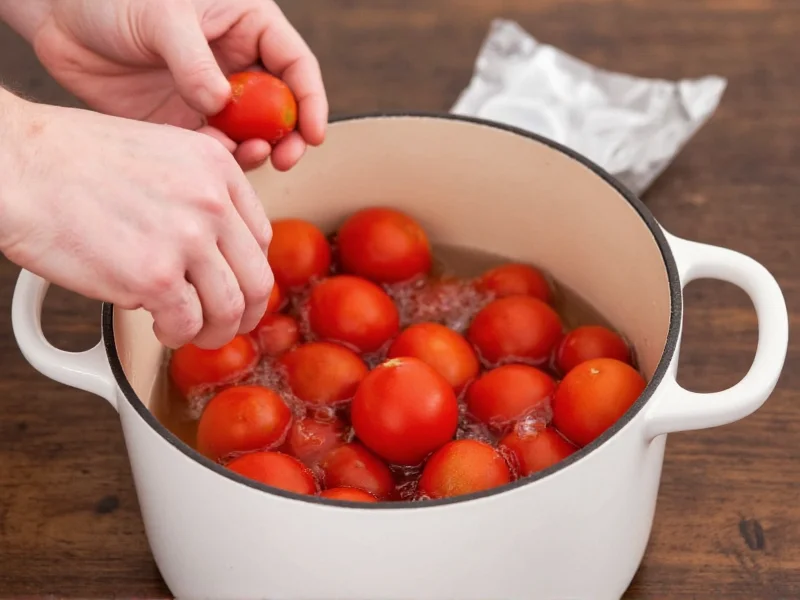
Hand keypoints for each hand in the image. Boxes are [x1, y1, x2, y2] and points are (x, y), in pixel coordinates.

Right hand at [1, 95, 273, 349]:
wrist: (17, 163)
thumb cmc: (71, 159)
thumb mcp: (161, 153)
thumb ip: (197, 193)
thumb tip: (216, 243)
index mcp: (217, 168)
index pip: (260, 237)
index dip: (249, 272)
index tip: (236, 287)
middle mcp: (212, 203)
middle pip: (257, 279)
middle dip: (245, 313)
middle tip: (226, 324)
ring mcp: (187, 240)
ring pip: (230, 309)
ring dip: (215, 332)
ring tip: (191, 333)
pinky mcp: (154, 277)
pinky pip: (187, 324)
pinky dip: (177, 335)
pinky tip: (161, 328)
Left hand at [32, 0, 327, 170]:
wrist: (58, 16)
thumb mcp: (162, 14)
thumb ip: (193, 61)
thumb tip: (220, 105)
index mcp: (246, 26)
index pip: (295, 65)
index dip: (310, 100)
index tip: (313, 134)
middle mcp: (235, 65)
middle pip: (280, 108)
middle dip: (288, 136)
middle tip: (284, 158)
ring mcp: (210, 96)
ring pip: (248, 134)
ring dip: (255, 150)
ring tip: (248, 154)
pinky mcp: (181, 122)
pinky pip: (211, 148)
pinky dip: (218, 158)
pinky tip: (212, 154)